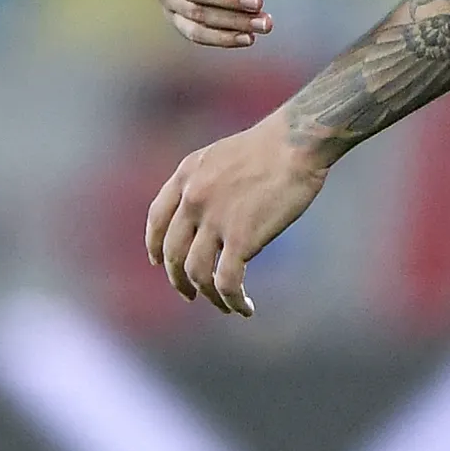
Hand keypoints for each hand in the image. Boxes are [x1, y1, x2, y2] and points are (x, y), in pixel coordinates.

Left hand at [143, 117, 325, 316]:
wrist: (296, 143)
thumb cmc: (272, 146)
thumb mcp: (222, 155)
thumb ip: (206, 181)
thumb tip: (207, 212)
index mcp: (186, 174)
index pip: (156, 218)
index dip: (153, 244)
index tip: (157, 261)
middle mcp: (193, 198)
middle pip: (172, 252)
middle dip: (178, 280)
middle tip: (189, 295)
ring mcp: (214, 219)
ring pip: (196, 273)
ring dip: (207, 296)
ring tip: (223, 306)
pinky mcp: (241, 238)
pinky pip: (227, 282)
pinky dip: (233, 301)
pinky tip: (245, 308)